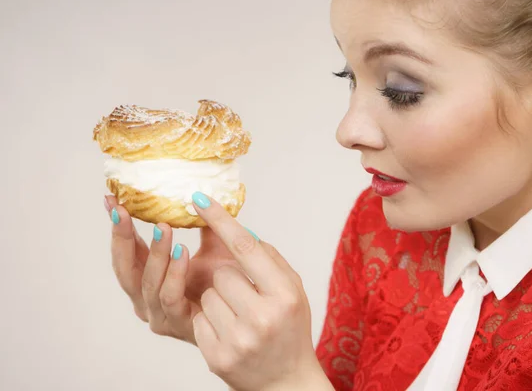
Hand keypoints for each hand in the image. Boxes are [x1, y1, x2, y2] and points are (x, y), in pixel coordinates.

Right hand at [104, 195, 240, 344]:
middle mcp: (146, 297)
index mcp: (149, 277)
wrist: (247, 312)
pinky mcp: (176, 323)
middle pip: (124, 268)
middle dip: (122, 238)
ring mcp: (159, 313)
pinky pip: (169, 297)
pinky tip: (182, 253)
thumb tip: (198, 193)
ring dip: (155, 253)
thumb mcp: (213, 248)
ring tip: (163, 227)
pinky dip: (173, 274)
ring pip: (146, 283)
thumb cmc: (227, 282)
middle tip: (123, 211)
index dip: (119, 225)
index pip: (127, 249)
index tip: (111, 200)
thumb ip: (203, 225)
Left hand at [189, 192, 332, 390]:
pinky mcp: (217, 357)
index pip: (246, 248)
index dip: (221, 220)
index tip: (199, 199)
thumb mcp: (292, 289)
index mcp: (284, 295)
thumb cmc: (290, 327)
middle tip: (244, 295)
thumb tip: (239, 229)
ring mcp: (238, 340)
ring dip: (217, 300)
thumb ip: (268, 258)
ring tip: (237, 316)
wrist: (286, 381)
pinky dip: (209, 321)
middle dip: (227, 279)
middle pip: (222, 274)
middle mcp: (262, 317)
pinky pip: (198, 319)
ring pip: (206, 296)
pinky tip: (229, 332)